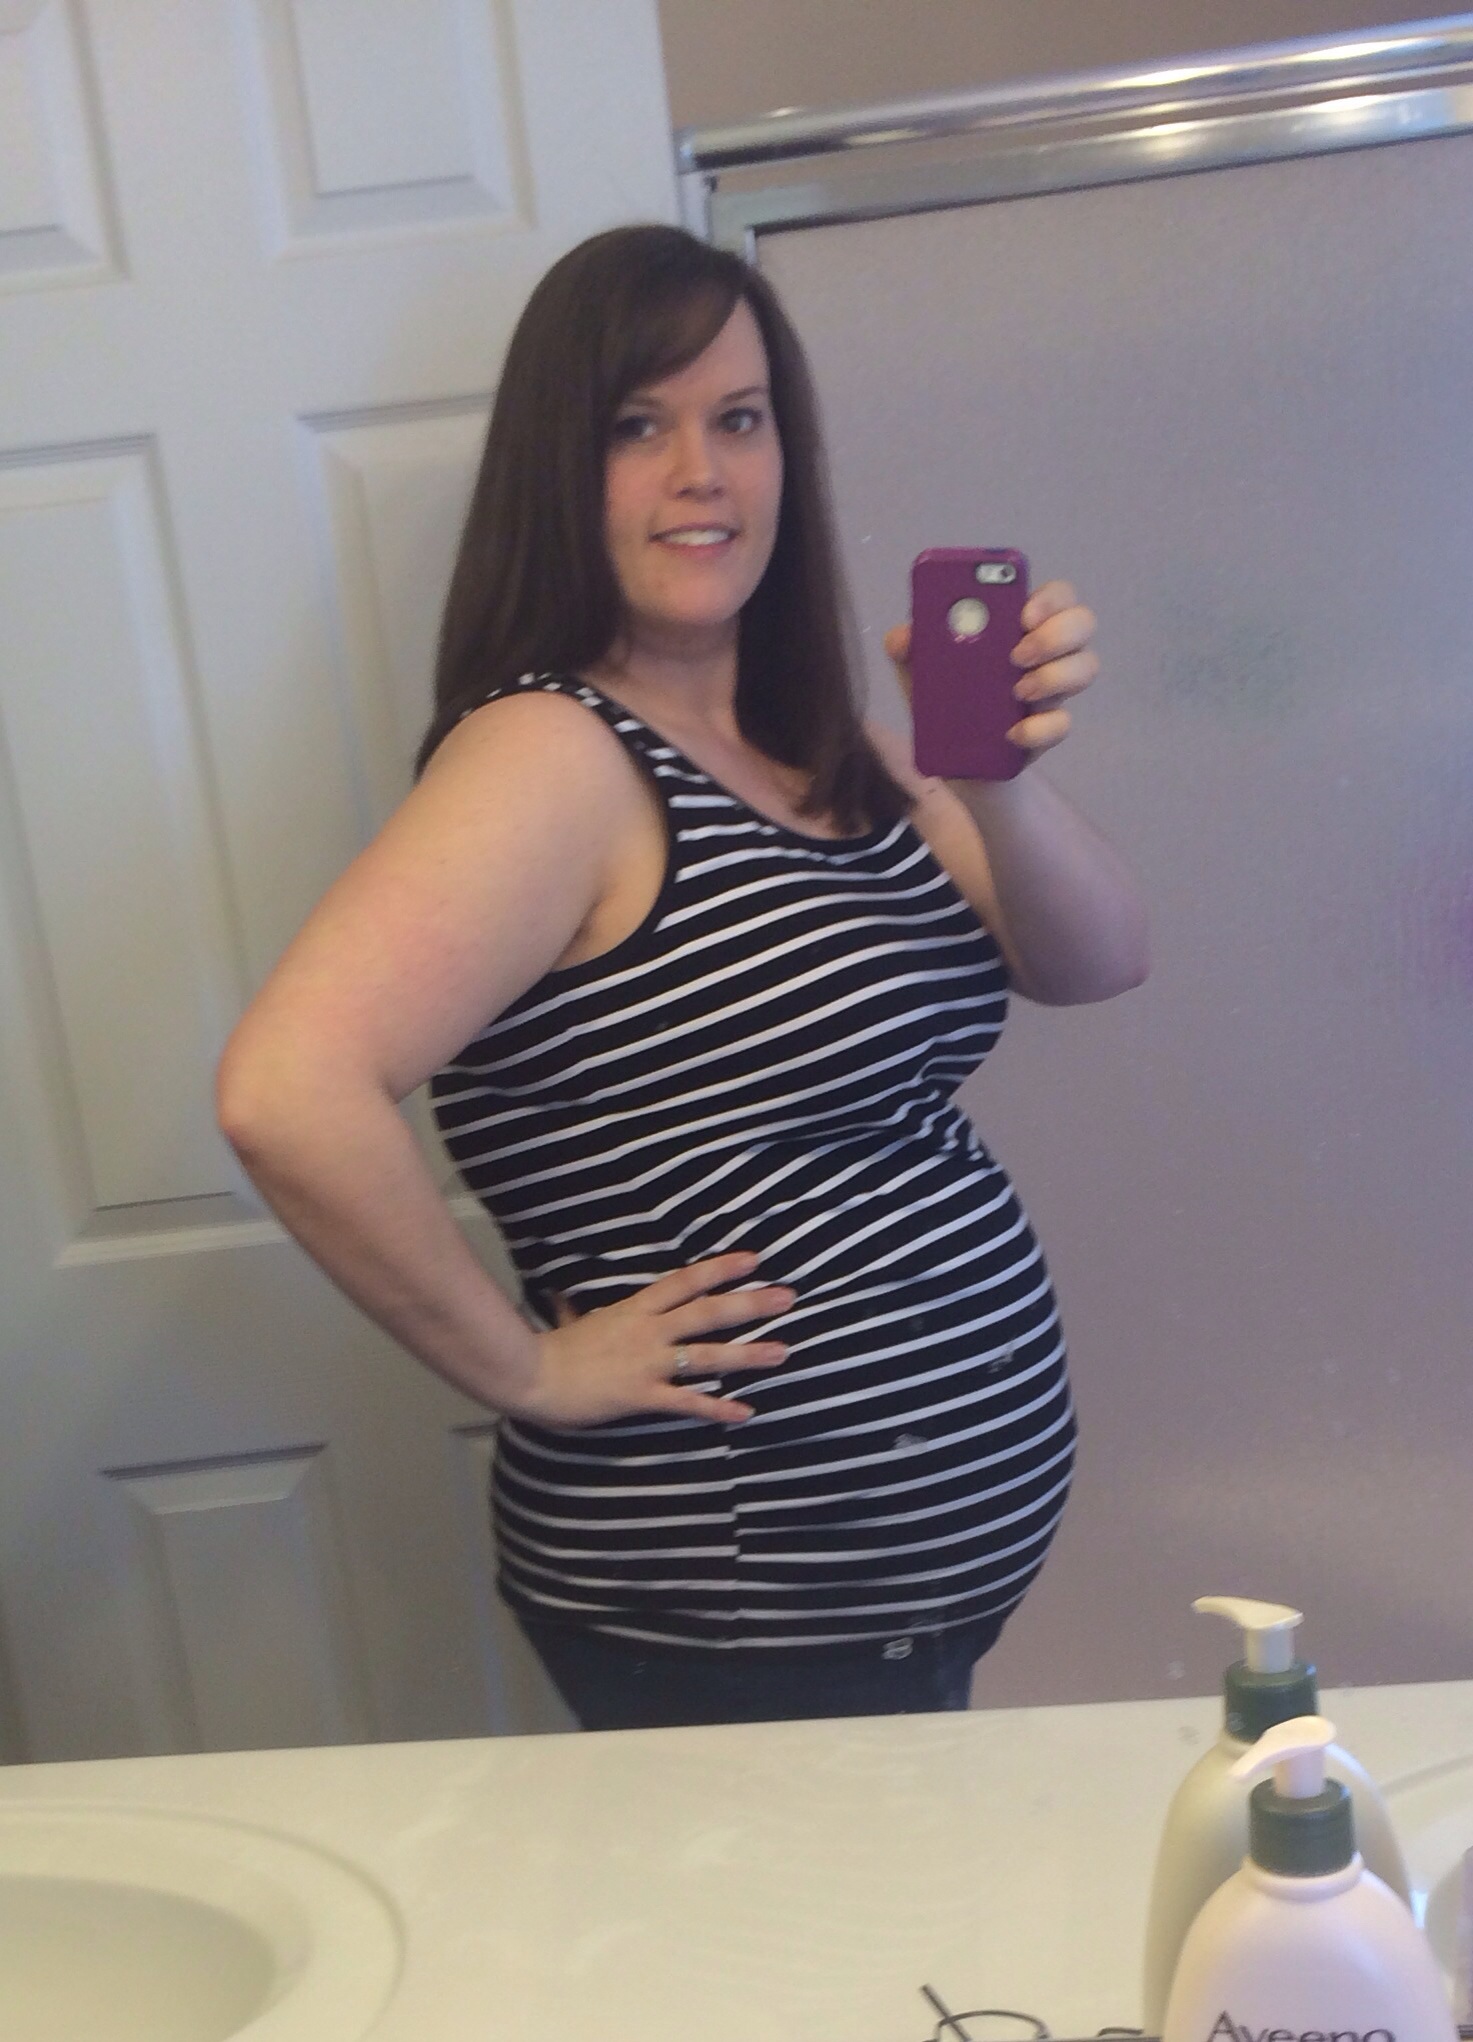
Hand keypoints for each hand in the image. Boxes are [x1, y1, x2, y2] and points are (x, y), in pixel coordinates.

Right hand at [509, 1251, 792, 1426]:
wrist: (531, 1376)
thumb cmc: (551, 1350)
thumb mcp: (573, 1322)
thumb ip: (577, 1310)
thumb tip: (562, 1298)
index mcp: (634, 1309)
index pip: (685, 1282)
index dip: (720, 1270)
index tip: (753, 1260)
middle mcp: (648, 1331)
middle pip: (707, 1312)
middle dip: (750, 1304)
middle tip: (787, 1297)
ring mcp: (647, 1363)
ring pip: (706, 1355)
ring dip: (747, 1354)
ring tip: (782, 1351)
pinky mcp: (642, 1395)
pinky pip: (686, 1402)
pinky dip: (717, 1408)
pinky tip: (744, 1412)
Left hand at [883, 579, 1099, 764]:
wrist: (954, 763)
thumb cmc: (944, 701)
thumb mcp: (919, 673)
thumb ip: (908, 649)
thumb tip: (903, 636)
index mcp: (1019, 625)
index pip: (1055, 595)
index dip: (1050, 597)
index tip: (1023, 613)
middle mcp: (1046, 652)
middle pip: (1082, 622)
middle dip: (1055, 634)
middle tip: (1017, 655)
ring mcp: (1053, 690)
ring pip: (1086, 667)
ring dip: (1054, 677)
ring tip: (1017, 692)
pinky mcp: (1049, 731)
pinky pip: (1063, 724)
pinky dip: (1039, 729)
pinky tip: (1012, 733)